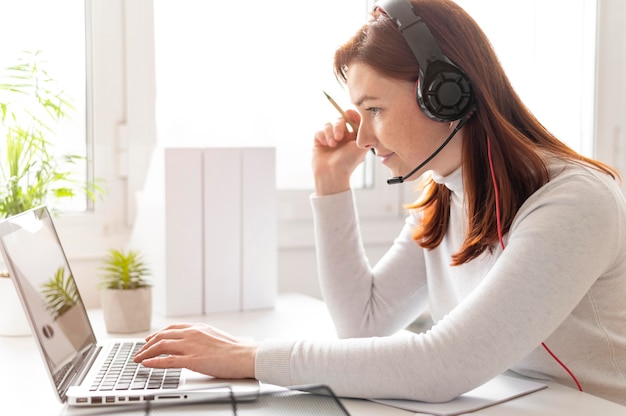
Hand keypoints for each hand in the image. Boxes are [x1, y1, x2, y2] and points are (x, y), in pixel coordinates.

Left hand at [133, 323, 259, 378]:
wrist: (244, 355)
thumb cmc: (235, 349)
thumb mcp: (216, 337)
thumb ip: (203, 338)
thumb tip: (198, 343)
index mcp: (198, 328)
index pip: (172, 328)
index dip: (158, 334)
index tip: (150, 339)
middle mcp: (192, 334)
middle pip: (163, 336)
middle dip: (148, 344)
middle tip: (140, 351)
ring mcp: (191, 347)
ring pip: (162, 346)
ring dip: (146, 353)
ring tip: (138, 359)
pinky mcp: (192, 360)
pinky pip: (168, 361)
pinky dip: (154, 362)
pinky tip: (146, 364)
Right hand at [312, 109, 367, 194]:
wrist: (333, 174)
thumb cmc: (349, 162)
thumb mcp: (362, 147)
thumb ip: (365, 134)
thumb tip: (367, 123)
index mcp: (353, 136)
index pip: (353, 119)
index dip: (352, 115)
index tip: (350, 115)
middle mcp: (342, 136)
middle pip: (340, 119)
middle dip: (339, 125)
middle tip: (340, 137)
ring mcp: (330, 138)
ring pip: (329, 124)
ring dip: (330, 132)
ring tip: (333, 144)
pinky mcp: (319, 141)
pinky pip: (319, 131)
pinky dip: (323, 136)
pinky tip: (326, 144)